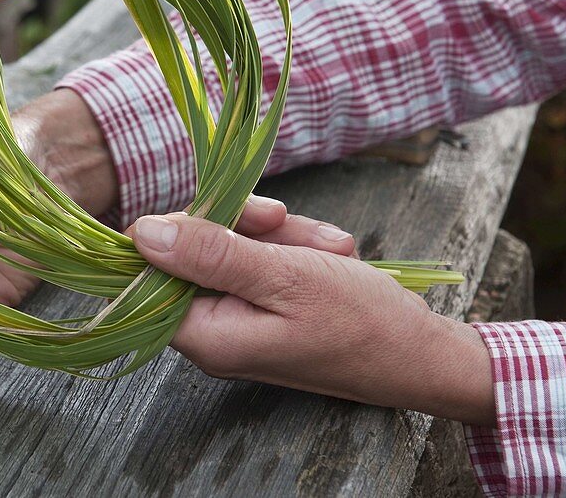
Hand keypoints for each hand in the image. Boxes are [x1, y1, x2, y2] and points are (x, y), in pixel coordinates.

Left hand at [130, 211, 495, 426]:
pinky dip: (298, 248)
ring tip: (326, 250)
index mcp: (206, 335)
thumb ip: (210, 254)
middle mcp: (215, 330)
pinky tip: (330, 255)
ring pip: (236, 246)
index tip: (226, 212)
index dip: (181, 229)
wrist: (423, 354)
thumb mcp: (285, 277)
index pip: (150, 272)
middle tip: (288, 225)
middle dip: (248, 227)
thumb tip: (142, 233)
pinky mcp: (267, 307)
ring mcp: (241, 318)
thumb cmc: (360, 322)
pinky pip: (264, 259)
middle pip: (196, 250)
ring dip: (284, 235)